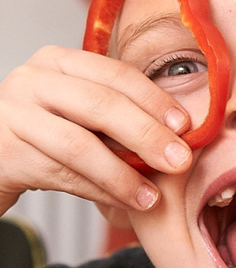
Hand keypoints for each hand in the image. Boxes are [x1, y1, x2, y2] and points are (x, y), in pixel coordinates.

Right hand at [0, 45, 193, 214]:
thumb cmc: (52, 134)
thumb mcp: (83, 115)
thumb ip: (121, 118)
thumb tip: (180, 139)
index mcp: (60, 63)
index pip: (116, 74)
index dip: (155, 100)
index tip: (185, 126)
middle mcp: (34, 81)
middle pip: (100, 105)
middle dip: (147, 135)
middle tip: (180, 161)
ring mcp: (15, 115)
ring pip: (79, 146)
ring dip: (123, 175)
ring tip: (152, 197)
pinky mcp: (6, 153)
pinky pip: (64, 176)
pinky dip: (101, 193)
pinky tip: (127, 204)